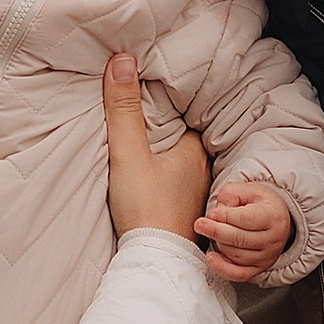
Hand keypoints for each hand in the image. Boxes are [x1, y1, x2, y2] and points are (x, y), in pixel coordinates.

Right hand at [103, 50, 210, 243]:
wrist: (154, 261)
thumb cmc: (147, 208)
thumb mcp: (129, 153)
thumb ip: (124, 109)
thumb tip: (122, 61)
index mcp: (195, 151)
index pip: (186, 114)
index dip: (169, 102)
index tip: (153, 90)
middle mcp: (202, 170)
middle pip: (184, 137)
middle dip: (168, 126)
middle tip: (150, 111)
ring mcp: (195, 193)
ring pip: (182, 161)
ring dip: (168, 152)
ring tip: (149, 140)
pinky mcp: (182, 212)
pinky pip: (177, 182)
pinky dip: (165, 174)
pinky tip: (151, 175)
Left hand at [194, 182, 293, 286]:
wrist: (276, 219)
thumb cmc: (259, 203)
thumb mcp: (248, 190)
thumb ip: (231, 196)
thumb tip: (215, 215)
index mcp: (273, 216)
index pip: (247, 219)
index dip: (226, 217)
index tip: (211, 214)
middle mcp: (273, 239)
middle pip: (240, 239)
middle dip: (216, 231)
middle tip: (199, 224)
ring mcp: (267, 256)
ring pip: (236, 255)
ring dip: (219, 243)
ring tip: (212, 231)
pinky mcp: (259, 268)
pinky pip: (239, 274)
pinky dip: (222, 268)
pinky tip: (211, 258)